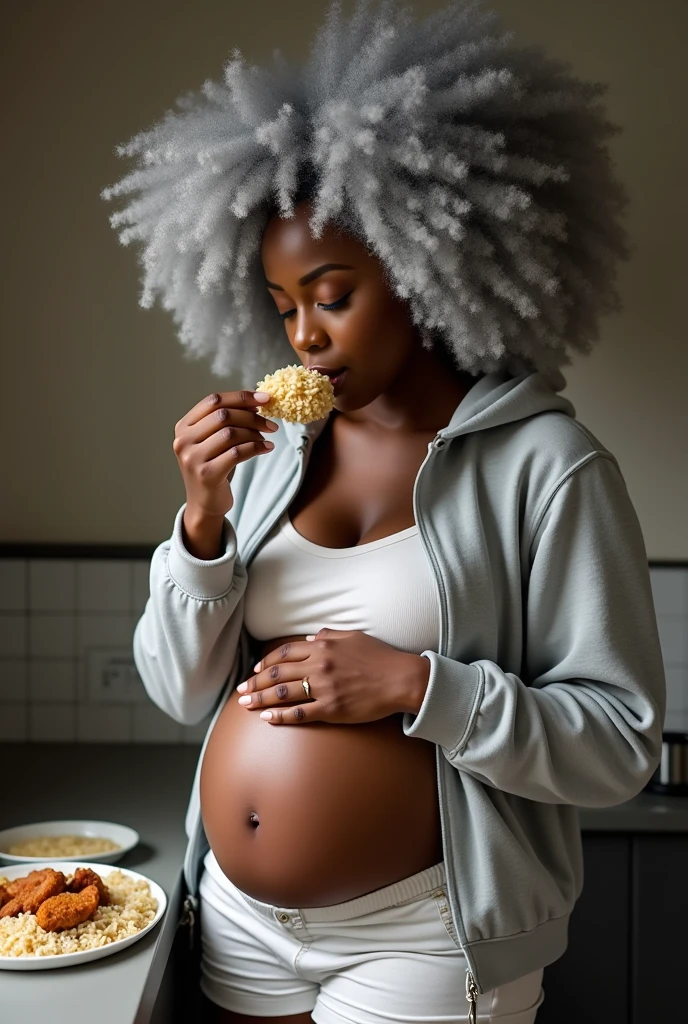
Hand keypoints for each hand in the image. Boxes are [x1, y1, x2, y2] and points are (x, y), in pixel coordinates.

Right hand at [172, 390, 278, 518]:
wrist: (204, 503)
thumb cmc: (214, 467)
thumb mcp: (213, 441)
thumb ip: (227, 421)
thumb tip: (257, 402)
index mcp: (183, 426)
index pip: (214, 401)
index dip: (241, 397)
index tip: (265, 398)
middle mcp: (183, 440)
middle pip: (223, 415)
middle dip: (252, 417)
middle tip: (271, 424)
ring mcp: (192, 458)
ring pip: (231, 433)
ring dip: (255, 433)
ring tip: (266, 438)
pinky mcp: (206, 474)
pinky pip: (237, 453)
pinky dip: (256, 447)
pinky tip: (267, 448)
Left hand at [235, 628, 428, 724]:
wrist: (400, 678)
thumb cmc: (380, 656)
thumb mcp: (354, 636)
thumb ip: (330, 635)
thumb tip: (312, 638)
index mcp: (323, 646)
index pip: (284, 653)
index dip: (266, 662)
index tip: (255, 670)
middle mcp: (319, 665)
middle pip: (278, 673)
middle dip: (255, 682)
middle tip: (240, 690)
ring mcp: (324, 688)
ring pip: (283, 693)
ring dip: (260, 699)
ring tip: (245, 704)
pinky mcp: (332, 708)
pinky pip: (300, 713)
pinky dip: (281, 716)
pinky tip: (268, 718)